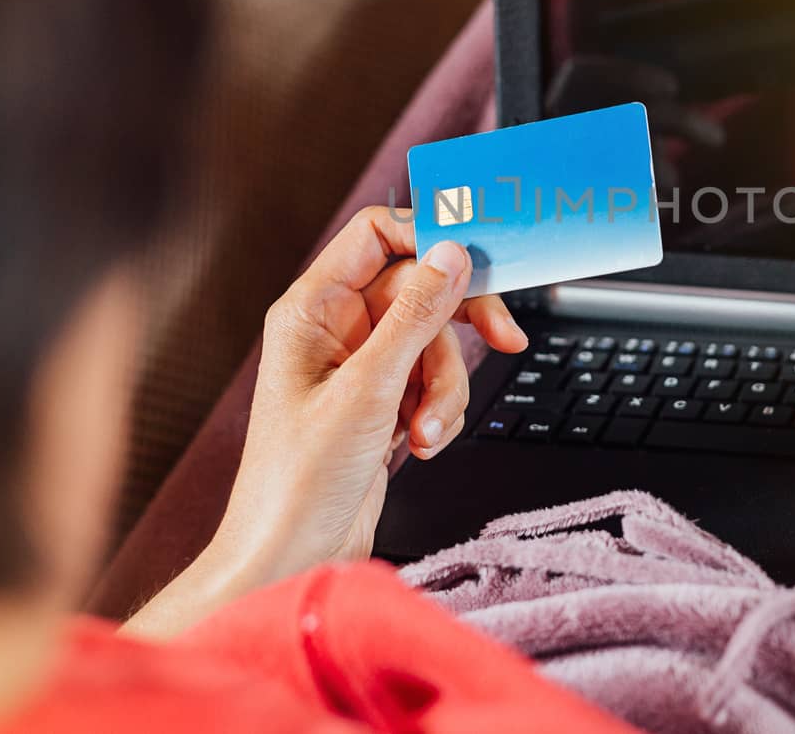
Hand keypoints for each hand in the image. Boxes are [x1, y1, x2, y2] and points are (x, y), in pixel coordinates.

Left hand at [124, 208, 526, 637]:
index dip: (431, 238)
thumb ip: (415, 314)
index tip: (480, 260)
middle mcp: (334, 330)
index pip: (378, 234)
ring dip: (445, 388)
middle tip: (503, 339)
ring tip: (426, 431)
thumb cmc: (299, 482)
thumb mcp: (368, 390)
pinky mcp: (380, 403)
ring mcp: (359, 367)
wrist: (292, 559)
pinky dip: (438, 411)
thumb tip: (452, 254)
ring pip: (434, 342)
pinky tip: (421, 445)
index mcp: (313, 308)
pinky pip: (431, 382)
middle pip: (421, 290)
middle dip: (453, 332)